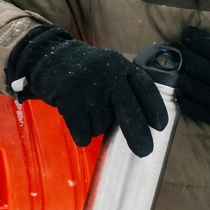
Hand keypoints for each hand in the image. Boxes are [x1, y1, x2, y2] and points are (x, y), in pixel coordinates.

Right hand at [8, 26, 168, 156]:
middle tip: (144, 151)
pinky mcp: (69, 97)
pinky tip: (78, 125)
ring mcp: (88, 85)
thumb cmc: (85, 72)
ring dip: (97, 128)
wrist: (49, 58)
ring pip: (102, 125)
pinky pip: (83, 131)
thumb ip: (124, 88)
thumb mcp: (109, 69)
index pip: (145, 88)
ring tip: (88, 114)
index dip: (155, 108)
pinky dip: (82, 135)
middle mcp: (108, 74)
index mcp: (122, 66)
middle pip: (129, 111)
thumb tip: (144, 124)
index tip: (160, 126)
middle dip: (138, 135)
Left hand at [175, 0, 209, 151]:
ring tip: (174, 69)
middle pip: (190, 62)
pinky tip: (181, 95)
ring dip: (179, 75)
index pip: (202, 43)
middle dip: (180, 54)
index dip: (190, 37)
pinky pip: (195, 109)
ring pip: (188, 85)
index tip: (185, 34)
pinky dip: (184, 101)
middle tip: (174, 49)